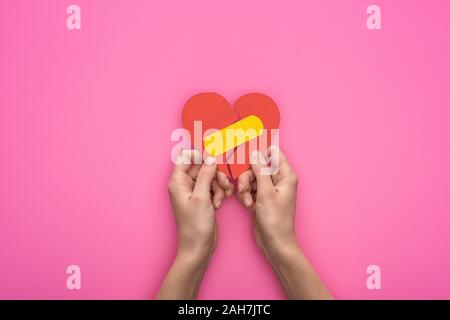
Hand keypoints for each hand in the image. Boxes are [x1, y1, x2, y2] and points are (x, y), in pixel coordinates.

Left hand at [157, 149, 231, 298]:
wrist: (199, 248)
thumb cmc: (195, 226)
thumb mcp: (202, 197)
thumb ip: (206, 174)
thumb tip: (210, 157)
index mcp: (178, 181)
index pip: (185, 157)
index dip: (199, 154)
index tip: (213, 155)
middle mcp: (184, 185)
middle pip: (202, 167)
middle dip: (215, 173)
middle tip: (224, 182)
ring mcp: (194, 192)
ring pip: (210, 177)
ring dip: (219, 184)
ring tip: (223, 196)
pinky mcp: (203, 199)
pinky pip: (213, 187)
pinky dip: (219, 193)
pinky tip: (220, 203)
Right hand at [237, 146, 298, 258]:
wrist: (275, 243)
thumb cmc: (275, 220)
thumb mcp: (265, 192)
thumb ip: (259, 170)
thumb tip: (255, 153)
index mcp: (286, 175)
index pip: (273, 153)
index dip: (259, 152)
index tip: (246, 155)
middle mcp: (279, 180)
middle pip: (258, 166)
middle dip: (247, 176)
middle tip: (243, 188)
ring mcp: (270, 190)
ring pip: (252, 178)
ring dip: (245, 188)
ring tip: (248, 201)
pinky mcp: (263, 198)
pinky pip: (251, 189)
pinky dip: (247, 196)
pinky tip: (249, 206)